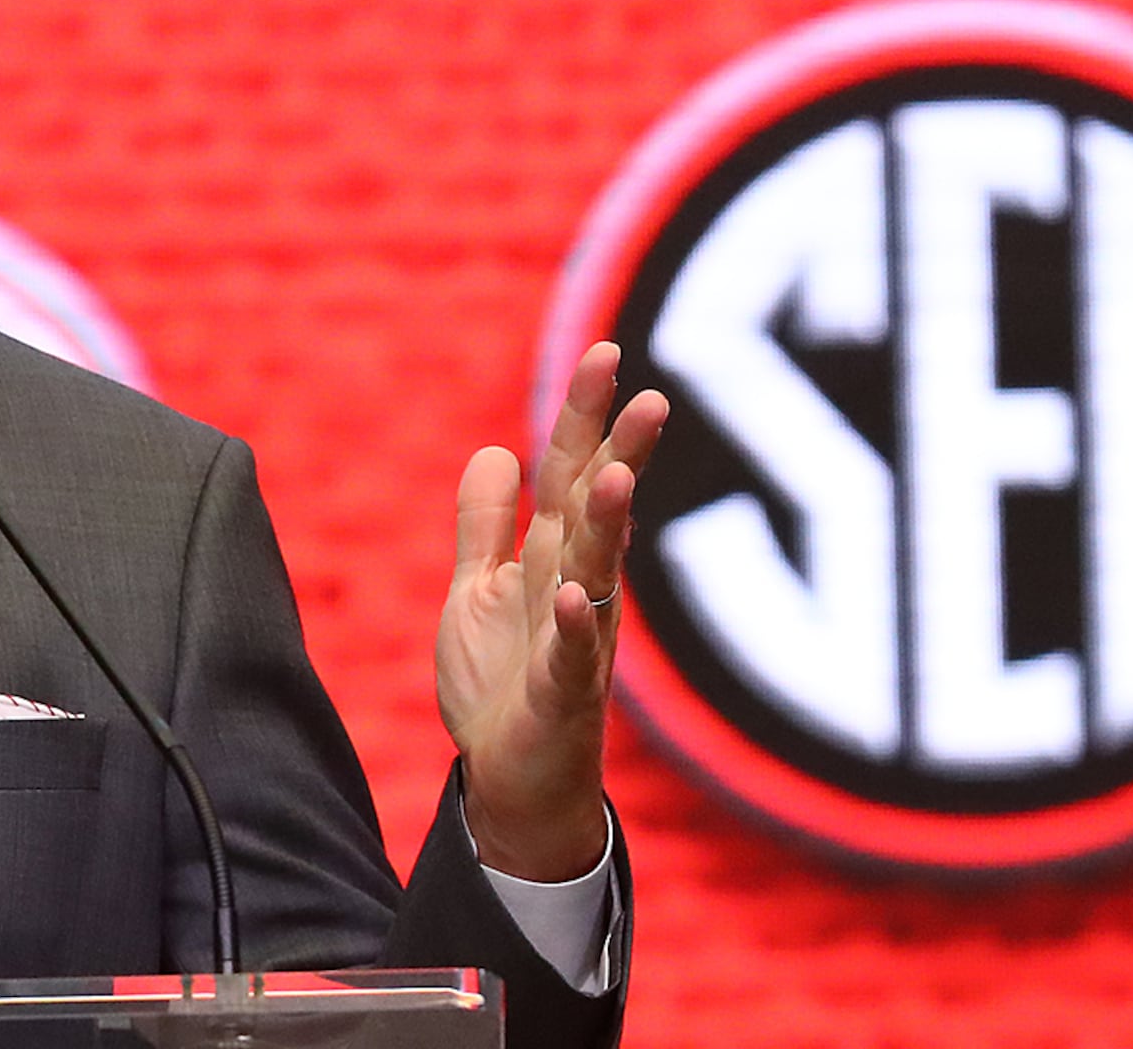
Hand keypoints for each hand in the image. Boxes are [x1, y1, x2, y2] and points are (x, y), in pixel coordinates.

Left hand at [435, 341, 666, 881]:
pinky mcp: (564, 697)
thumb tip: (497, 450)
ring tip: (623, 476)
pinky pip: (573, 658)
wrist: (510, 781)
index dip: (585, 416)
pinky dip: (576, 628)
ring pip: (599, 574)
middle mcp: (578, 589)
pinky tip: (578, 597)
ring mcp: (579, 642)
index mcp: (554, 558)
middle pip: (600, 511)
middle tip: (654, 396)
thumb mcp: (478, 589)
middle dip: (623, 454)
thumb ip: (486, 524)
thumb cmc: (503, 683)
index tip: (606, 352)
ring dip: (611, 527)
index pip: (572, 474)